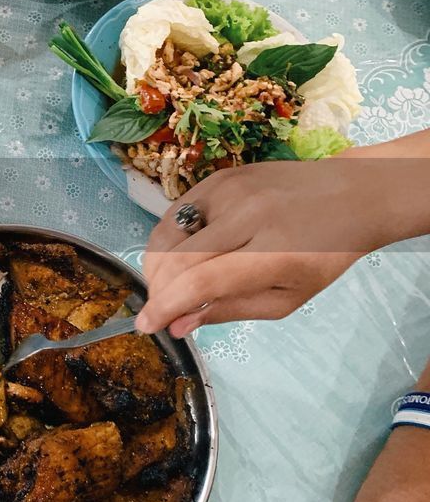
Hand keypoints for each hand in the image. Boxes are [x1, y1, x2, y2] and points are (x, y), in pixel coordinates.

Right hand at [136, 143, 424, 337]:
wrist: (353, 194)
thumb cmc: (325, 255)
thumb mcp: (288, 297)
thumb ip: (231, 310)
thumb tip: (179, 325)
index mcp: (273, 253)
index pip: (201, 281)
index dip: (166, 306)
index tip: (147, 326)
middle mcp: (247, 215)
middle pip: (176, 258)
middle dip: (157, 289)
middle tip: (161, 308)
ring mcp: (229, 189)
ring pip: (167, 233)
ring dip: (157, 265)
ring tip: (169, 283)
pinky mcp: (219, 176)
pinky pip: (175, 212)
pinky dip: (167, 239)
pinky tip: (180, 255)